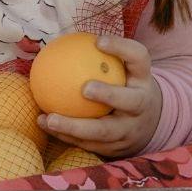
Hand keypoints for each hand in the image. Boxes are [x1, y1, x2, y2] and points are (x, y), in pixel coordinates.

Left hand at [38, 35, 162, 157]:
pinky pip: (89, 144)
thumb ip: (97, 57)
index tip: (98, 41)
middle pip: (131, 101)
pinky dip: (66, 135)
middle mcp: (142, 106)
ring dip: (75, 127)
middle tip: (84, 88)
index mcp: (143, 80)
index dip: (122, 49)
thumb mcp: (122, 70)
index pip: (139, 58)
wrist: (148, 124)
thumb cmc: (123, 87)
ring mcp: (131, 130)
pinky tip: (43, 124)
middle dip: (109, 95)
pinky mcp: (117, 148)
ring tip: (49, 119)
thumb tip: (57, 42)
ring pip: (105, 131)